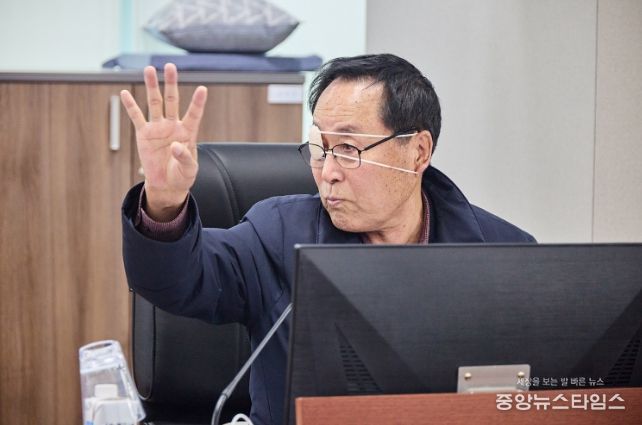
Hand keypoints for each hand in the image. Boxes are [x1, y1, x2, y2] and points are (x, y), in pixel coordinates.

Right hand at [120, 63, 207, 220]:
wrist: (166, 184)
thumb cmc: (182, 176)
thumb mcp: (188, 169)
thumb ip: (184, 157)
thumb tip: (175, 145)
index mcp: (188, 132)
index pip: (194, 114)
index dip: (198, 102)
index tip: (203, 89)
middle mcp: (173, 125)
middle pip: (172, 100)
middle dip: (171, 83)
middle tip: (170, 66)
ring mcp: (158, 128)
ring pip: (154, 103)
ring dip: (152, 87)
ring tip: (149, 69)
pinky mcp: (144, 134)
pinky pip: (136, 117)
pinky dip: (130, 106)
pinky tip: (125, 93)